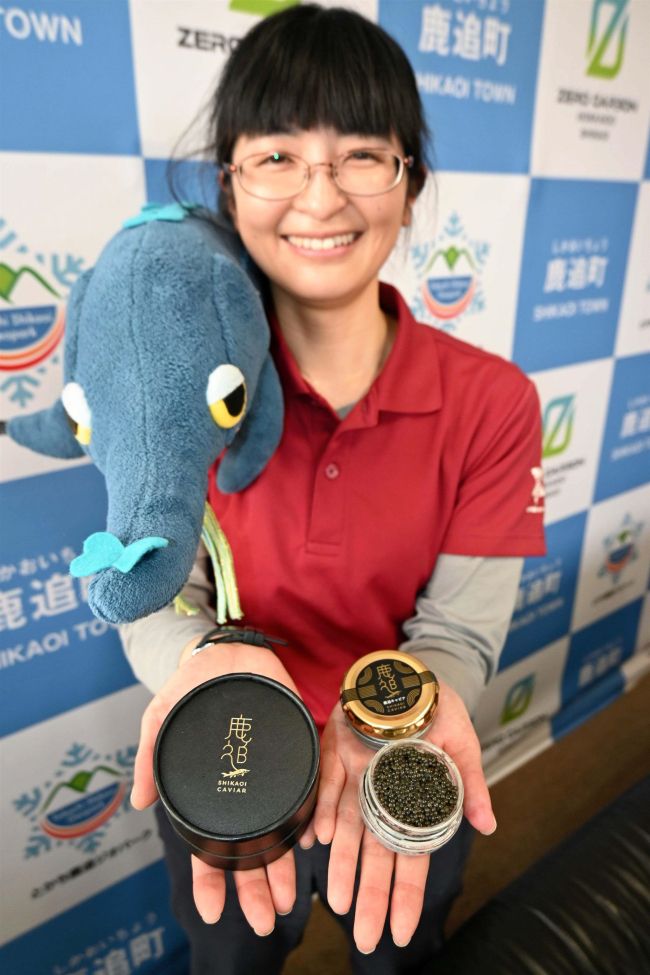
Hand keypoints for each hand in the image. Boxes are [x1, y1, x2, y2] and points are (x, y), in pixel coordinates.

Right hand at [130, 640, 314, 933]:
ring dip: (285, 866)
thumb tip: (140, 803)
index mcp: (211, 791)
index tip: (214, 912)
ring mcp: (271, 774)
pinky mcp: (297, 751)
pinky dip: (312, 818)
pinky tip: (316, 839)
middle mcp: (243, 790)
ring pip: (280, 830)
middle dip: (256, 888)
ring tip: (295, 897)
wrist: (227, 649)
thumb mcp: (161, 717)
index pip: (208, 847)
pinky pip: (309, 791)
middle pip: (250, 851)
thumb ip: (150, 757)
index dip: (210, 880)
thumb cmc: (190, 687)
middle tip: (267, 918)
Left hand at [313, 680, 495, 952]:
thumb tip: (488, 826)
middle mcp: (382, 798)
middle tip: (366, 938)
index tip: (402, 933)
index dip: (406, 896)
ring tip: (335, 903)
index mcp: (413, 803)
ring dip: (341, 865)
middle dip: (371, 897)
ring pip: (346, 829)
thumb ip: (471, 786)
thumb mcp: (463, 747)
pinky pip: (325, 786)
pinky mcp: (336, 753)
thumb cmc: (440, 712)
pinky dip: (319, 812)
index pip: (410, 859)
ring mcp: (357, 778)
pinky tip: (315, 840)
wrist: (410, 674)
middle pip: (375, 856)